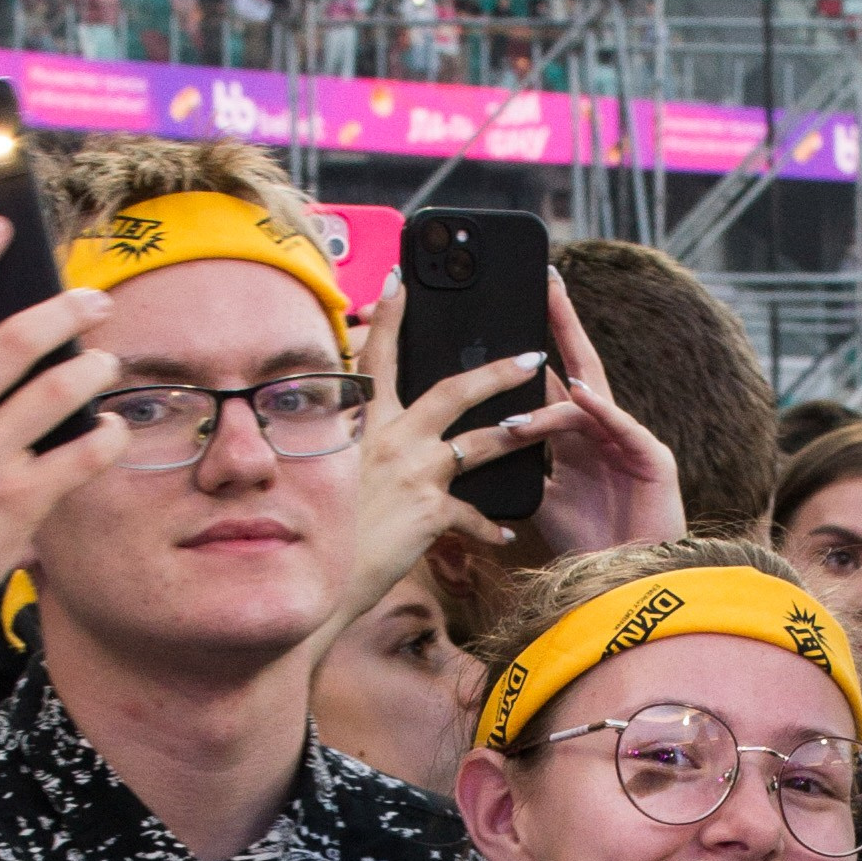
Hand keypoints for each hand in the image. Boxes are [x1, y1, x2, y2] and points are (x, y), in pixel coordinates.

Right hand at [332, 274, 556, 623]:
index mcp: (365, 425)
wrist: (317, 580)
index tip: (401, 280)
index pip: (376, 359)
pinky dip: (489, 525)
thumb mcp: (332, 472)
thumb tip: (379, 435)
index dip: (388, 317)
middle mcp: (391, 440)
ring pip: (480, 443)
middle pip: (452, 391)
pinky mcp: (430, 512)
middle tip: (531, 357)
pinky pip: (472, 513)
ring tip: (544, 426)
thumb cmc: (322, 528)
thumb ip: (360, 447)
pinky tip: (504, 534)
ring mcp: (414, 473)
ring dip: (518, 433)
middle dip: (496, 372)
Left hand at [531, 273, 686, 555]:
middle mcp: (603, 428)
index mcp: (575, 435)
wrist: (627, 583)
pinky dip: (600, 410)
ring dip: (554, 394)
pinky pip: (622, 427)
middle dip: (562, 322)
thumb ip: (519, 468)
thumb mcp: (540, 499)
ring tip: (523, 388)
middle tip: (545, 280)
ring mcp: (629, 439)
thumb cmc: (589, 542)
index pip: (552, 378)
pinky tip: (581, 393)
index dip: (536, 343)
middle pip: (580, 365)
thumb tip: (473, 448)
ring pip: (591, 401)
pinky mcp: (653, 459)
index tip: (516, 304)